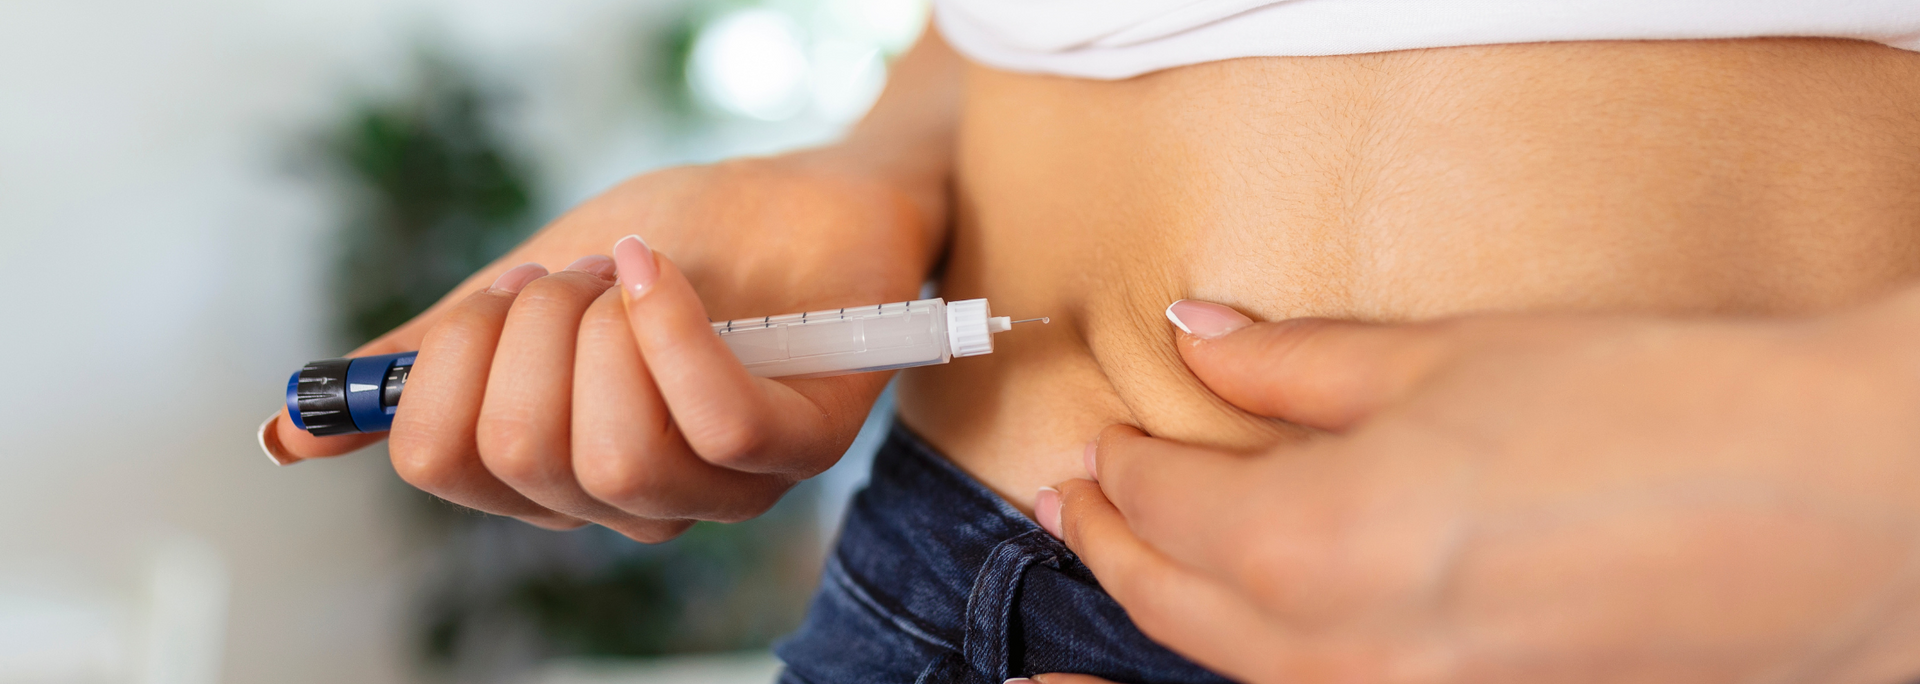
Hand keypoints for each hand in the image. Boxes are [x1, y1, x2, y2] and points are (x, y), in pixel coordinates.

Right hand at [259, 152, 935, 539]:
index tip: (499, 295)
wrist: (806, 192)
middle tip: (583, 274)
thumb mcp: (531, 288)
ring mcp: (721, 486)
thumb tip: (291, 434)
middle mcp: (631, 500)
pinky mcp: (802, 445)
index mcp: (551, 470)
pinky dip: (674, 334)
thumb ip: (431, 360)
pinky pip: (713, 428)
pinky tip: (665, 275)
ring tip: (637, 273)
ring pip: (611, 455)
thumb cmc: (682, 243)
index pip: (442, 463)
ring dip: (606, 327)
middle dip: (531, 326)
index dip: (448, 360)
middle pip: (518, 453)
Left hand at [1034, 293, 1919, 682]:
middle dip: (1116, 550)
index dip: (1121, 469)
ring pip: (1235, 674)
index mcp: (1312, 545)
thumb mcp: (1450, 360)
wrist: (1826, 511)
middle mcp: (1338, 655)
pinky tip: (1259, 627)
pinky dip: (1261, 666)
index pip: (1164, 509)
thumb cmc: (1654, 417)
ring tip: (1141, 563)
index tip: (1103, 442)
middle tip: (1086, 503)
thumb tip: (1202, 339)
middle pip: (1174, 608)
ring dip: (1173, 616)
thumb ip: (1297, 366)